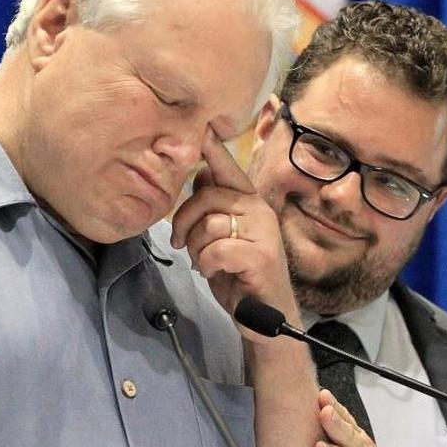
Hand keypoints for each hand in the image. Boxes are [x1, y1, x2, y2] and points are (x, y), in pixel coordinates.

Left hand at [169, 128, 297, 338]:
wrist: (265, 318)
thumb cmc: (240, 276)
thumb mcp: (222, 237)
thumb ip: (214, 207)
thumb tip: (199, 172)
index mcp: (250, 203)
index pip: (228, 169)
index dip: (214, 149)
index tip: (202, 128)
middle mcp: (260, 211)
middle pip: (207, 196)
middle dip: (185, 221)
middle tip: (180, 243)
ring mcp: (263, 233)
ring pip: (209, 225)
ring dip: (197, 249)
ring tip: (205, 264)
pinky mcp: (261, 256)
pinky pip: (216, 250)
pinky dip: (207, 265)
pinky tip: (214, 273)